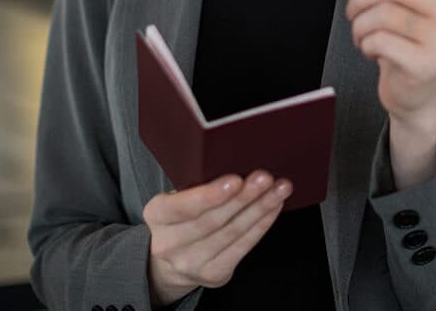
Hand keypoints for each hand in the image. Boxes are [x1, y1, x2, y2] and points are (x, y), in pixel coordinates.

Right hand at [143, 171, 292, 306]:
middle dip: (243, 197)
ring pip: (232, 233)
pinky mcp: (213, 275)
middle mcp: (168, 244)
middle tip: (265, 178)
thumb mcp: (178, 195)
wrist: (174, 257)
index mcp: (156, 215)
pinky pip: (243, 246)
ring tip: (279, 188)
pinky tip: (274, 206)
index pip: (181, 206)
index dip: (209, 195)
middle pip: (212, 220)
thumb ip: (197, 183)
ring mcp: (190, 264)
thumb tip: (236, 161)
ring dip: (260, 208)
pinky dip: (262, 224)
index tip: (235, 180)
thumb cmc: (183, 214)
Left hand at [346, 0, 435, 126]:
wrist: (415, 91)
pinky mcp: (426, 65)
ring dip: (360, 24)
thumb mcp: (411, 6)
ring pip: (382, 14)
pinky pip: (380, 40)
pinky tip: (370, 50)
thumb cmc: (406, 39)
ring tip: (362, 34)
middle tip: (352, 10)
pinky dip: (365, 44)